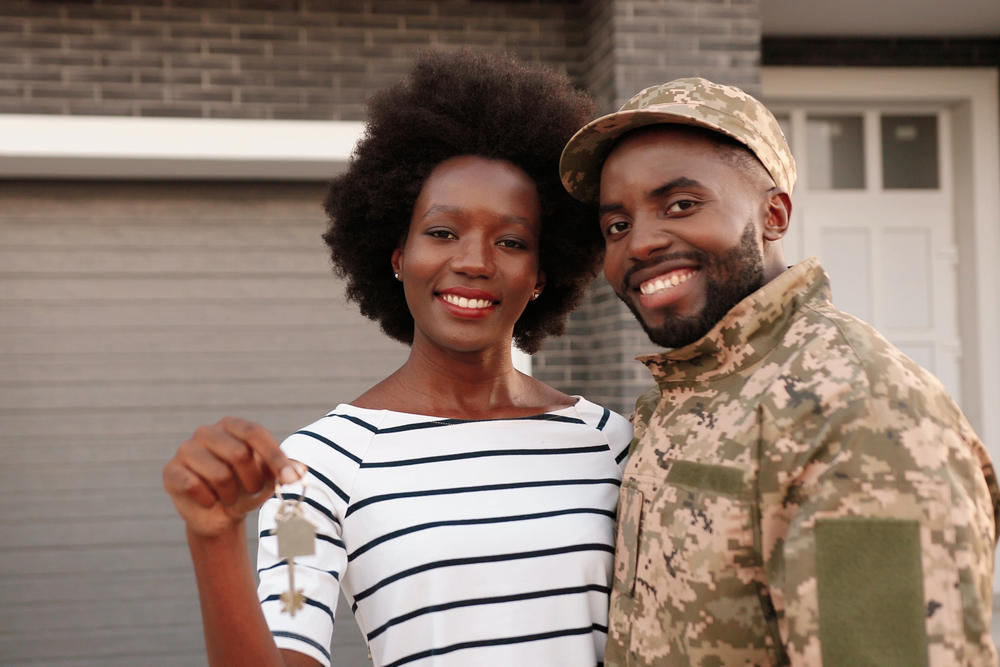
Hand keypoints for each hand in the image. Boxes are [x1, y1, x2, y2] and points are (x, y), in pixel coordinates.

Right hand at [163, 417, 304, 537]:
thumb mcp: (270, 477)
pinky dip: (209, 500)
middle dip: (252, 481)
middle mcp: (207, 432)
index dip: (275, 456)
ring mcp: (186, 449)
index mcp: (233, 425)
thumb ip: (285, 469)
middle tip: (251, 490)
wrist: (220, 515)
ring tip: (229, 496)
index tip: (291, 479)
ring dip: (231, 494)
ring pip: (219, 474)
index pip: (255, 433)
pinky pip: (194, 486)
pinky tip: (208, 500)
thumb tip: (302, 470)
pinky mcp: (171, 471)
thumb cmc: (248, 488)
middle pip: (239, 454)